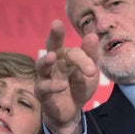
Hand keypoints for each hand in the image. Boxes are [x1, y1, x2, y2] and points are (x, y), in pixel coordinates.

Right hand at [35, 19, 99, 133]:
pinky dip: (53, 85)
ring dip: (46, 60)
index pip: (74, 51)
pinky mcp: (41, 92)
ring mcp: (44, 76)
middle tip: (56, 23)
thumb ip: (91, 56)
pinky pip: (44, 87)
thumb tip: (92, 35)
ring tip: (52, 57)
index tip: (93, 68)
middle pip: (51, 45)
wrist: (72, 110)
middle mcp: (53, 62)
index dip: (84, 56)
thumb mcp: (89, 72)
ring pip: (41, 65)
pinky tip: (63, 85)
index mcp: (65, 55)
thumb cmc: (79, 86)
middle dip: (54, 35)